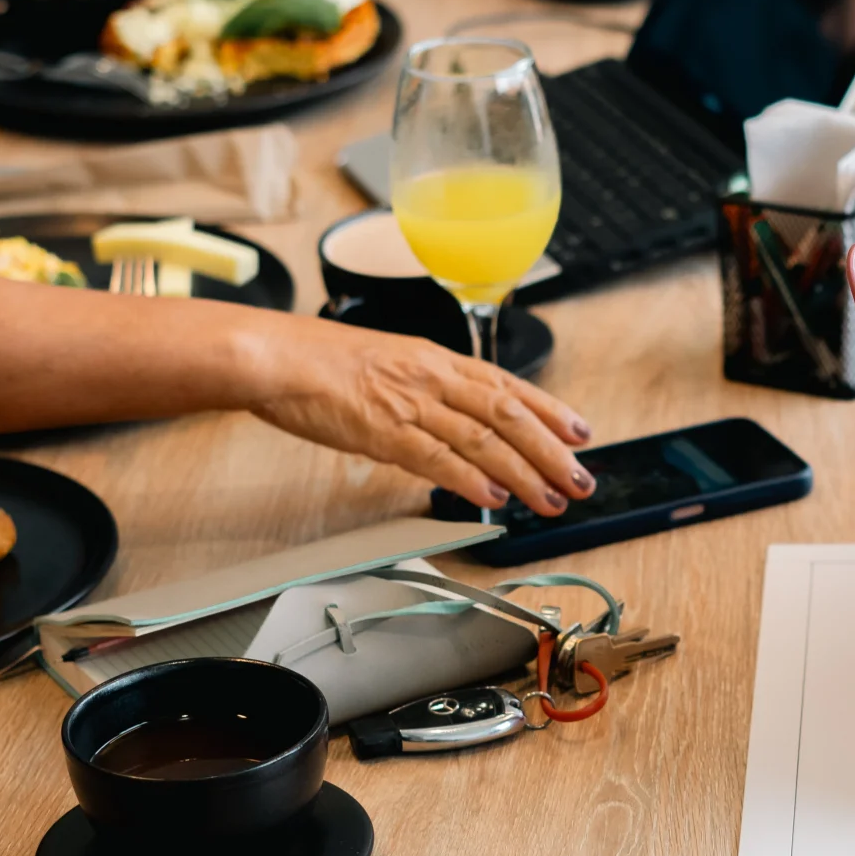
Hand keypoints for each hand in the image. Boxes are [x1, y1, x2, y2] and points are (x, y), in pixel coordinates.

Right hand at [242, 319, 594, 513]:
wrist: (273, 356)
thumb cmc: (318, 361)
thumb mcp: (386, 362)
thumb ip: (423, 389)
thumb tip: (450, 421)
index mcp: (435, 358)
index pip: (507, 385)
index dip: (549, 411)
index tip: (580, 433)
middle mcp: (431, 376)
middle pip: (508, 414)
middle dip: (551, 451)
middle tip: (581, 479)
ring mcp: (409, 402)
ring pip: (483, 439)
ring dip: (524, 473)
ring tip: (551, 499)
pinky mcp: (383, 430)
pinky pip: (437, 457)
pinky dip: (471, 479)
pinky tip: (494, 498)